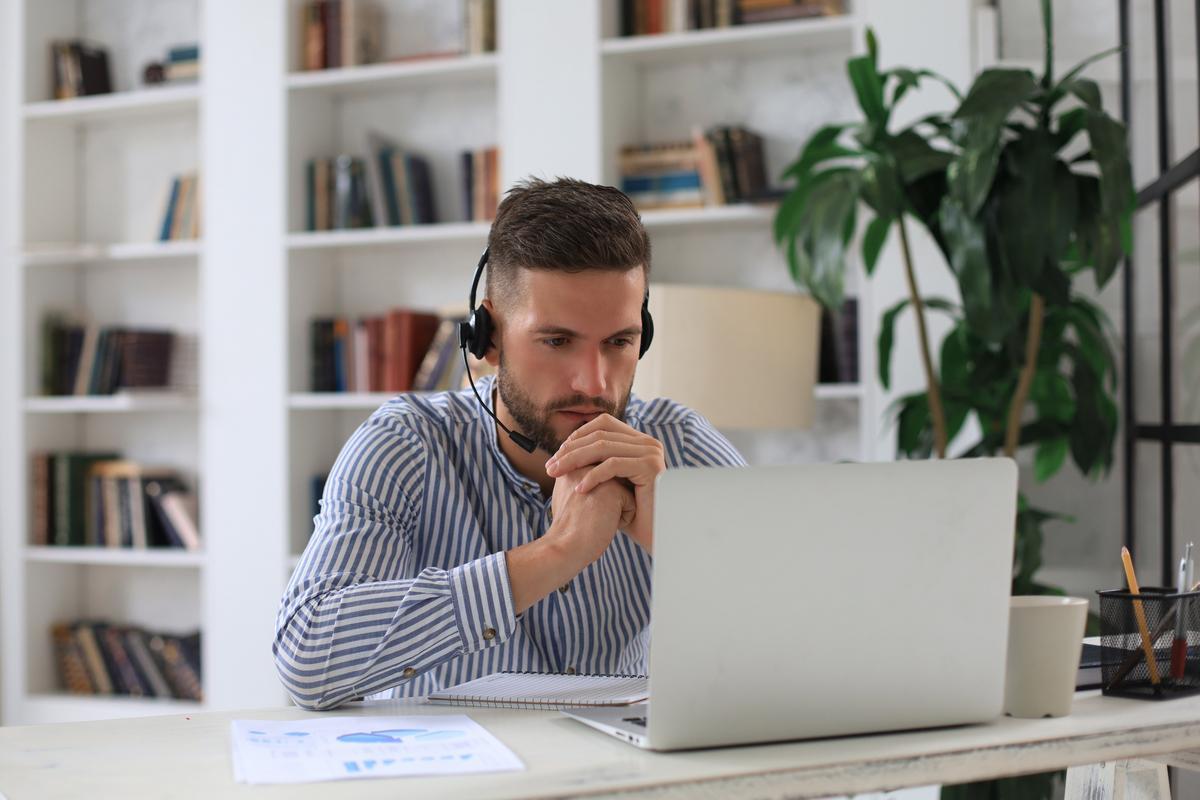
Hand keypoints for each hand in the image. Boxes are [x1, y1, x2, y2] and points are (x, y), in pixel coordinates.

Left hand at [544, 414, 664, 553]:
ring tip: (556, 475)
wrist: (655, 534)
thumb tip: (565, 451)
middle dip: (570, 450)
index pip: (603, 424)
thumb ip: (595, 464)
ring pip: (603, 447)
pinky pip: (613, 465)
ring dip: (575, 460)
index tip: (557, 456)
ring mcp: (651, 452)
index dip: (577, 436)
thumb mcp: (610, 483)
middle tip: (550, 467)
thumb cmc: (631, 514)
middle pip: (600, 434)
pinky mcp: (651, 467)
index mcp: (639, 441)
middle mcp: (647, 442)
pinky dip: (593, 475)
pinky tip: (579, 489)